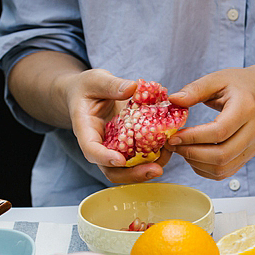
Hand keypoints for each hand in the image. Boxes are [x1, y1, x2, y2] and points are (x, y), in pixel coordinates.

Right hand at [62, 68, 169, 183]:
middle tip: (156, 170)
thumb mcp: (95, 80)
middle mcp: (100, 145)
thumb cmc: (87, 87)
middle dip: (133, 174)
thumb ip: (111, 85)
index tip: (120, 160)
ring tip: (167, 157)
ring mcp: (115, 148)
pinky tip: (168, 148)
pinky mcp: (128, 146)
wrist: (88, 94)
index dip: (105, 158)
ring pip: (128, 169)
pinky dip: (155, 155)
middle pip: (112, 170)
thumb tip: (132, 88)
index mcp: (86, 130)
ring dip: (148, 168)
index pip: (91, 150)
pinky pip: (140, 157)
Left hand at [165, 67, 254, 179]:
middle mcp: (254, 131)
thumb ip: (195, 89)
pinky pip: (225, 172)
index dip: (194, 138)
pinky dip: (205, 169)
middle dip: (192, 154)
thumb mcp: (217, 79)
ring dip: (197, 164)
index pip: (220, 131)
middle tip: (173, 145)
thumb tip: (173, 100)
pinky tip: (193, 157)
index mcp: (246, 108)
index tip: (174, 137)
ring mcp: (253, 147)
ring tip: (182, 150)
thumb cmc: (238, 85)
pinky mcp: (248, 156)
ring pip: (223, 168)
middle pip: (222, 155)